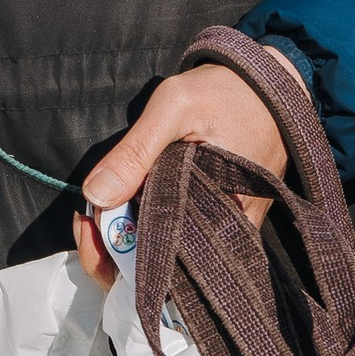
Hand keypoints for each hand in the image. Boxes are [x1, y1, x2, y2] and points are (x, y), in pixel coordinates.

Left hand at [73, 50, 304, 284]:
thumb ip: (135, 152)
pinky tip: (125, 202)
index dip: (111, 257)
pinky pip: (179, 237)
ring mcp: (223, 229)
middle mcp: (224, 234)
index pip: (156, 267)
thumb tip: (95, 196)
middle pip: (158, 271)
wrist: (269, 85)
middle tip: (85, 215)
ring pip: (165, 257)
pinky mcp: (221, 219)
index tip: (85, 222)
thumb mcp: (174, 107)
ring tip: (100, 206)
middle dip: (112, 251)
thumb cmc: (225, 93)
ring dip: (126, 239)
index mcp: (217, 214)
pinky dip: (147, 225)